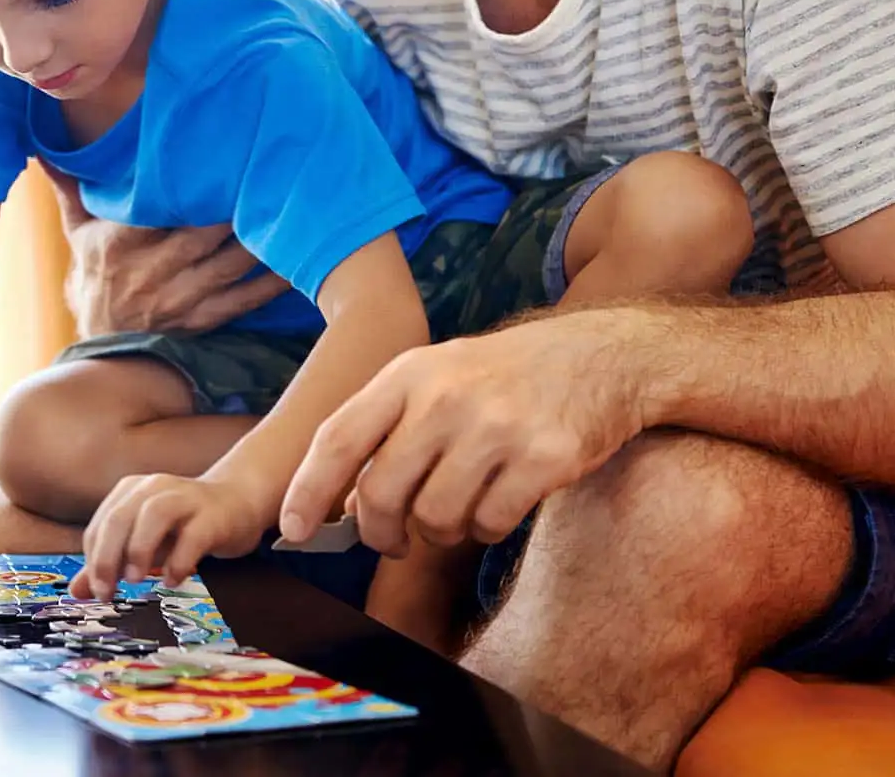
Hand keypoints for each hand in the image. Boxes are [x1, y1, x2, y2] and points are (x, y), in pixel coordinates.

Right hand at [45, 166, 288, 337]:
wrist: (99, 350)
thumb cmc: (94, 280)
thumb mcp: (78, 233)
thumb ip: (70, 189)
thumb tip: (44, 148)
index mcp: (119, 245)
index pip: (156, 211)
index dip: (191, 189)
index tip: (221, 157)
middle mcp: (149, 274)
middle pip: (201, 236)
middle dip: (236, 209)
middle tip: (271, 174)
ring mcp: (177, 301)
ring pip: (227, 267)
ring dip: (260, 243)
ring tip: (293, 213)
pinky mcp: (201, 323)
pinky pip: (242, 303)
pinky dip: (270, 285)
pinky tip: (296, 265)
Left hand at [76, 474, 266, 600]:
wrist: (238, 502)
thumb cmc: (185, 524)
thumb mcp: (143, 541)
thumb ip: (111, 563)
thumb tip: (77, 591)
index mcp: (131, 491)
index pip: (101, 525)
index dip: (93, 559)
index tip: (96, 590)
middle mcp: (155, 488)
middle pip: (120, 517)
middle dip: (106, 557)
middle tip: (106, 591)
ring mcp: (186, 498)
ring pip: (154, 515)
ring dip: (139, 549)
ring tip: (136, 579)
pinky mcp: (213, 515)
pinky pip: (193, 535)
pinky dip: (179, 560)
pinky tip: (173, 579)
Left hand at [280, 313, 651, 555]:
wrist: (602, 356)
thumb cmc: (505, 377)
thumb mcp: (437, 378)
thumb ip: (387, 429)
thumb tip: (339, 503)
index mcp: (410, 373)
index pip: (339, 437)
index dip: (308, 490)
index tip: (292, 528)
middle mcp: (447, 396)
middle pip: (380, 495)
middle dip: (380, 532)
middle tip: (394, 539)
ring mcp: (497, 427)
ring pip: (434, 519)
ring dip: (441, 530)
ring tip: (461, 505)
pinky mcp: (543, 458)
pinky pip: (488, 526)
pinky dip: (487, 529)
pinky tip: (502, 500)